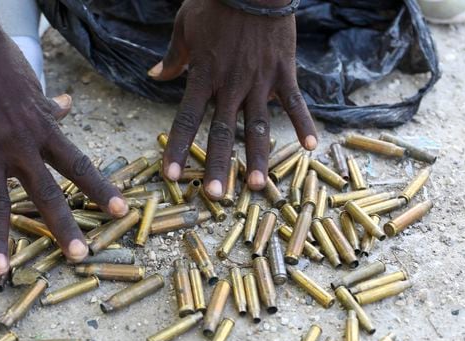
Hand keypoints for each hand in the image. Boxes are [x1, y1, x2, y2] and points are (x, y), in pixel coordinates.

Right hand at [0, 34, 127, 274]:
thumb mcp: (32, 85)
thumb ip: (49, 106)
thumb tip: (68, 105)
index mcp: (42, 133)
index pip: (79, 166)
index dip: (102, 190)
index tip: (122, 212)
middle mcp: (20, 147)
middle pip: (47, 193)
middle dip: (64, 226)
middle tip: (79, 256)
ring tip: (0, 271)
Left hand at [149, 0, 316, 196]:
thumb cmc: (215, 1)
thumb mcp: (186, 25)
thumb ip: (173, 56)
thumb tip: (153, 75)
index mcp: (204, 75)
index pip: (187, 119)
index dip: (179, 148)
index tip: (172, 176)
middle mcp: (231, 85)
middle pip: (223, 133)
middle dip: (219, 167)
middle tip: (216, 197)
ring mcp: (260, 80)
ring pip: (259, 127)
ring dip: (259, 158)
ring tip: (259, 188)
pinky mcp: (284, 71)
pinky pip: (295, 102)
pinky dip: (303, 123)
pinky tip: (311, 147)